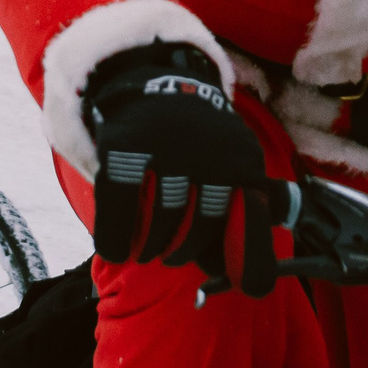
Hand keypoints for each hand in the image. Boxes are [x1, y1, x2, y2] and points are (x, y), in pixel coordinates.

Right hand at [82, 44, 275, 295]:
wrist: (153, 79)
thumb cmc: (196, 142)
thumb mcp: (232, 163)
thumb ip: (241, 215)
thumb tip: (244, 278)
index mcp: (244, 159)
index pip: (250, 221)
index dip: (251, 260)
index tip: (251, 287)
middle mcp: (210, 152)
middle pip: (197, 230)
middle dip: (183, 251)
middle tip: (172, 253)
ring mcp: (167, 147)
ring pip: (159, 224)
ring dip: (151, 247)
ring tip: (148, 246)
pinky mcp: (126, 145)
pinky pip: (119, 209)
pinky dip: (116, 238)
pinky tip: (117, 248)